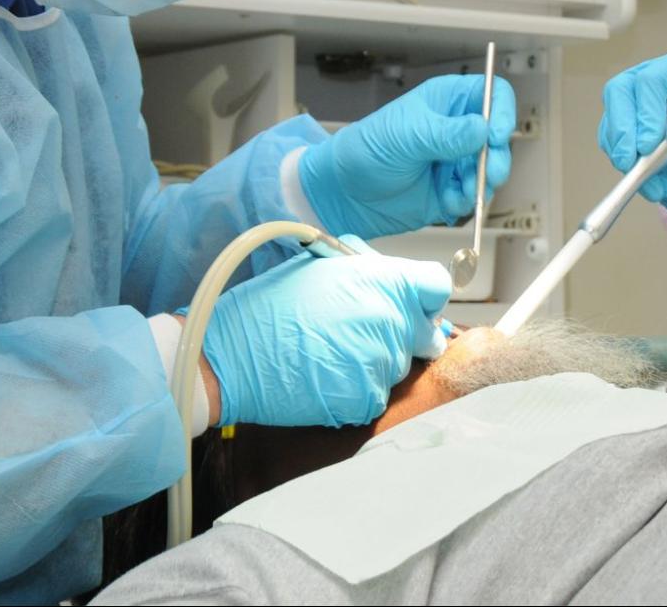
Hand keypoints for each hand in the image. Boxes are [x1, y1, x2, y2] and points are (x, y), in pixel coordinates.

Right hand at [202, 237, 451, 427]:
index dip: (425, 296)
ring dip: (376, 361)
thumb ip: (371, 272)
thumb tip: (402, 283)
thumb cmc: (269, 308)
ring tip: (331, 352)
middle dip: (403, 333)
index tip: (414, 304)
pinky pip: (376, 393)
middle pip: (424, 333)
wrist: (231, 356)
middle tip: (360, 333)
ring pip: (398, 364)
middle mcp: (390, 320)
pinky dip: (357, 387)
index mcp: (383, 280)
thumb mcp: (323, 267)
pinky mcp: (366, 399)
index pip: (436, 286)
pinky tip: (325, 375)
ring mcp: (380, 363)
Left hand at [300, 75, 517, 238]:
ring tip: (458, 192)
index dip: (501, 111)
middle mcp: (457, 129)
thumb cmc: (366, 150)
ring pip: (491, 169)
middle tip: (487, 173)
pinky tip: (445, 202)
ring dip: (480, 183)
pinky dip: (466, 201)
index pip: (492, 94)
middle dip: (496, 157)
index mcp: (447, 101)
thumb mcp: (406, 136)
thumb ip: (446, 134)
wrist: (345, 194)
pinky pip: (475, 195)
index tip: (497, 135)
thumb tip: (483, 130)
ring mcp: (456, 160)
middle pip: (498, 136)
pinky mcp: (452, 189)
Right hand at [597, 50, 666, 217]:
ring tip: (643, 177)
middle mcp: (651, 79)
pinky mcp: (621, 124)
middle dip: (622, 130)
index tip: (649, 144)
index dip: (646, 110)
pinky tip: (641, 175)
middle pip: (619, 90)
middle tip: (629, 161)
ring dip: (620, 149)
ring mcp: (632, 100)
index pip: (653, 79)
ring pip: (610, 116)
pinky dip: (619, 159)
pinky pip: (608, 138)